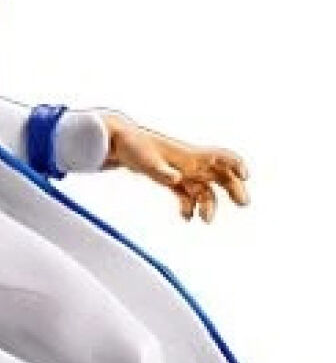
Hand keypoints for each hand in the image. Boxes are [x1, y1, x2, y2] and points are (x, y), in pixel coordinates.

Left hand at [103, 113, 248, 222]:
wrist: (116, 142)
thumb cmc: (132, 146)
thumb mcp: (146, 161)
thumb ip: (161, 172)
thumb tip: (175, 180)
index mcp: (188, 155)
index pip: (220, 156)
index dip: (236, 164)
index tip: (245, 176)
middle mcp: (189, 163)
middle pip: (219, 175)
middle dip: (233, 187)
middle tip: (243, 203)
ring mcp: (180, 171)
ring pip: (203, 188)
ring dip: (209, 204)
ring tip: (206, 220)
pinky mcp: (169, 178)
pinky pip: (186, 194)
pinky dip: (188, 205)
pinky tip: (186, 217)